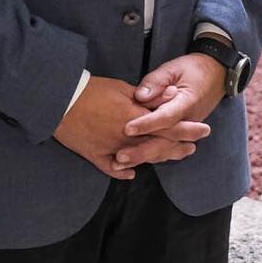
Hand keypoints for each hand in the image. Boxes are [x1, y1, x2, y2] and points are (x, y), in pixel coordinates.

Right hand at [54, 76, 206, 178]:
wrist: (58, 101)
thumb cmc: (92, 90)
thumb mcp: (123, 89)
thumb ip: (148, 98)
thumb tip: (171, 98)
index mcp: (135, 120)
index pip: (168, 126)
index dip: (187, 129)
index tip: (203, 130)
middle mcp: (126, 139)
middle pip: (157, 146)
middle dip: (178, 147)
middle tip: (192, 148)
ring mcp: (109, 150)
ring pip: (138, 159)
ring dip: (156, 158)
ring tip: (171, 157)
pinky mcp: (93, 155)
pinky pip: (110, 168)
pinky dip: (121, 172)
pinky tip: (131, 174)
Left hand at [120, 51, 226, 170]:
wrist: (216, 74)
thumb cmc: (192, 69)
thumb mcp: (174, 68)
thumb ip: (156, 81)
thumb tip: (140, 96)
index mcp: (187, 102)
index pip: (166, 117)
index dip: (147, 124)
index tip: (127, 129)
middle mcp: (188, 121)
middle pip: (165, 141)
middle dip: (142, 151)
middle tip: (120, 156)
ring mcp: (186, 130)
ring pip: (166, 149)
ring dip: (144, 157)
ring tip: (121, 164)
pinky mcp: (182, 134)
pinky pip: (167, 149)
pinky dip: (151, 157)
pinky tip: (134, 163)